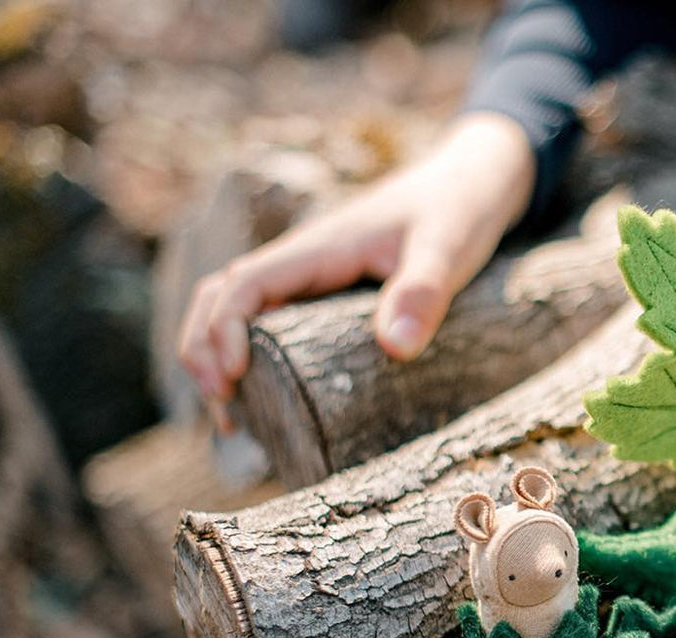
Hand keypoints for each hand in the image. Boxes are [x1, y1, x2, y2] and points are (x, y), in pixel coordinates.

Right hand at [177, 111, 535, 429]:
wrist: (471, 181)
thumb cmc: (458, 210)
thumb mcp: (448, 250)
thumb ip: (423, 292)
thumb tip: (394, 347)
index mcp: (318, 248)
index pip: (243, 283)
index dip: (223, 330)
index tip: (236, 379)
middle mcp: (304, 260)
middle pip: (219, 296)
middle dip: (204, 351)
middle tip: (226, 414)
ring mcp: (313, 274)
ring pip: (239, 308)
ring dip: (218, 354)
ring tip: (234, 418)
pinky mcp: (329, 288)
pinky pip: (273, 317)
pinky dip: (253, 353)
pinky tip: (269, 397)